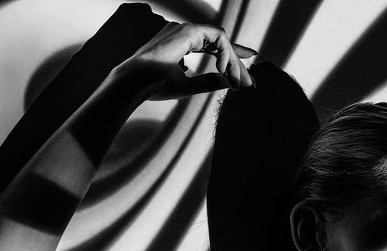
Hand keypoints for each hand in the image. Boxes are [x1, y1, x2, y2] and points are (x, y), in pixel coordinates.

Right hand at [123, 22, 256, 99]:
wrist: (137, 83)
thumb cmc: (155, 85)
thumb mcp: (188, 85)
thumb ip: (208, 81)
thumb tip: (228, 82)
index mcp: (181, 42)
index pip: (213, 45)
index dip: (231, 56)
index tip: (246, 69)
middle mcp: (184, 33)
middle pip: (220, 43)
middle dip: (237, 62)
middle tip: (249, 82)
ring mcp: (186, 29)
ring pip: (221, 40)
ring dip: (233, 61)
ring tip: (238, 81)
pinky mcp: (188, 31)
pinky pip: (218, 38)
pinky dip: (225, 54)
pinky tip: (224, 71)